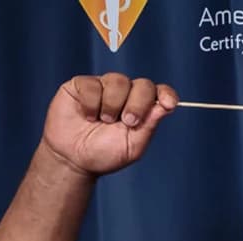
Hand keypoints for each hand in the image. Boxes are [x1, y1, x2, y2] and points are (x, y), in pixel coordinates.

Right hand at [43, 74, 176, 177]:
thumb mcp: (132, 145)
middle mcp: (125, 95)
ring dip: (113, 104)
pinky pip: (92, 84)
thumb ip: (149, 125)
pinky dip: (91, 102)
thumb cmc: (104, 154)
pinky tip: (87, 115)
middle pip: (143, 84)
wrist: (74, 158)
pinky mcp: (82, 85)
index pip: (159, 92)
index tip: (168, 103)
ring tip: (104, 121)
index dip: (167, 94)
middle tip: (128, 122)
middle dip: (138, 104)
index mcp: (142, 109)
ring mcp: (104, 87)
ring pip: (118, 80)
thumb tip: (166, 106)